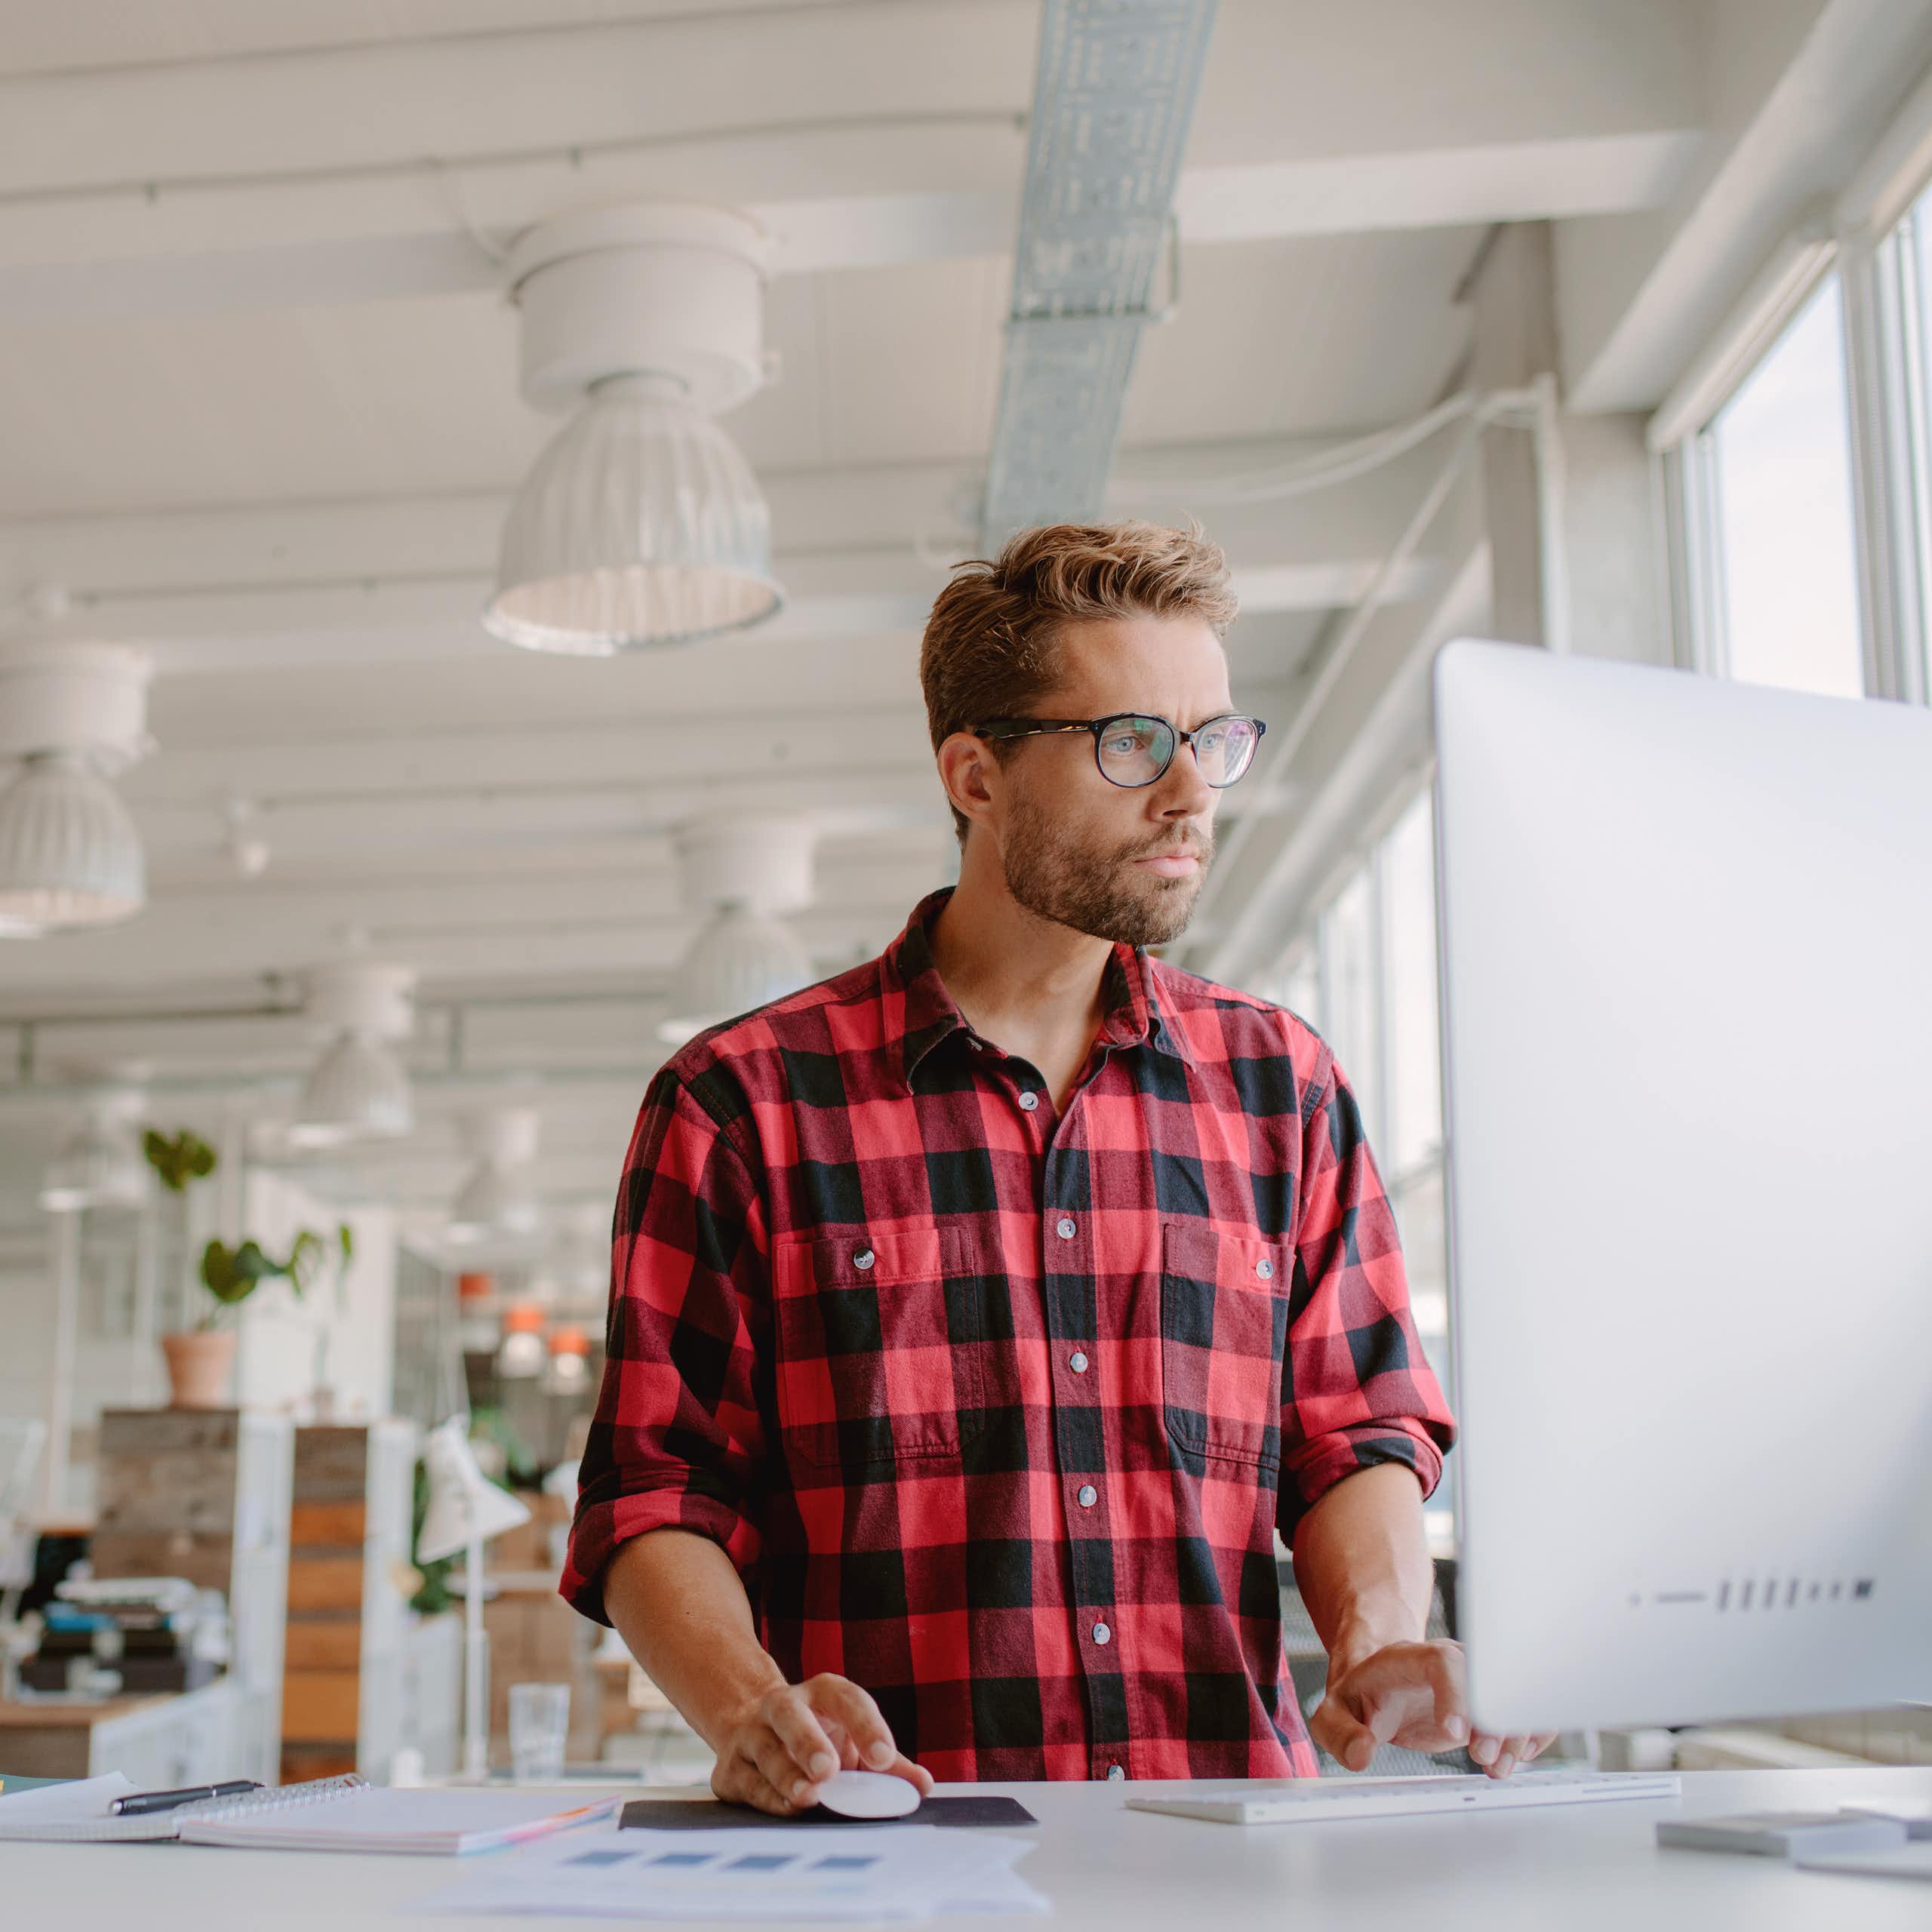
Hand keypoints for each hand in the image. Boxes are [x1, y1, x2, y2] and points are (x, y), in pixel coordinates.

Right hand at [710, 1673, 934, 1816]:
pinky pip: (749, 1782)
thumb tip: (922, 1785)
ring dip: (787, 1776)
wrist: (750, 1725)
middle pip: (791, 1715)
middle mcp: (782, 1706)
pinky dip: (768, 1797)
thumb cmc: (818, 1735)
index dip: (866, 1725)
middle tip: (828, 1769)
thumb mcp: (853, 1739)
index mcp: (821, 1693)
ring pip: (766, 1751)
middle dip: (808, 1741)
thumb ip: (888, 1762)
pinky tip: (787, 1807)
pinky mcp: (730, 1767)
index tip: (884, 1758)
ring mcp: (751, 1734)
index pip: (846, 1699)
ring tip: (808, 1796)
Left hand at [1309, 1638, 1556, 1779]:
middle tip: (1484, 1758)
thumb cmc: (1359, 1699)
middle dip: (1494, 1719)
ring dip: (1517, 1731)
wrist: (1379, 1685)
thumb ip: (1339, 1734)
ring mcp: (1474, 1680)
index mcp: (1410, 1658)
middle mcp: (1449, 1662)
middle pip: (1486, 1677)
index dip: (1456, 1695)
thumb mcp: (1334, 1715)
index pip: (1442, 1663)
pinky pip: (1524, 1707)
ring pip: (1512, 1691)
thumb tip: (1361, 1753)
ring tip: (1498, 1768)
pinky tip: (1518, 1757)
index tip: (1456, 1733)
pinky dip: (1531, 1731)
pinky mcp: (1489, 1702)